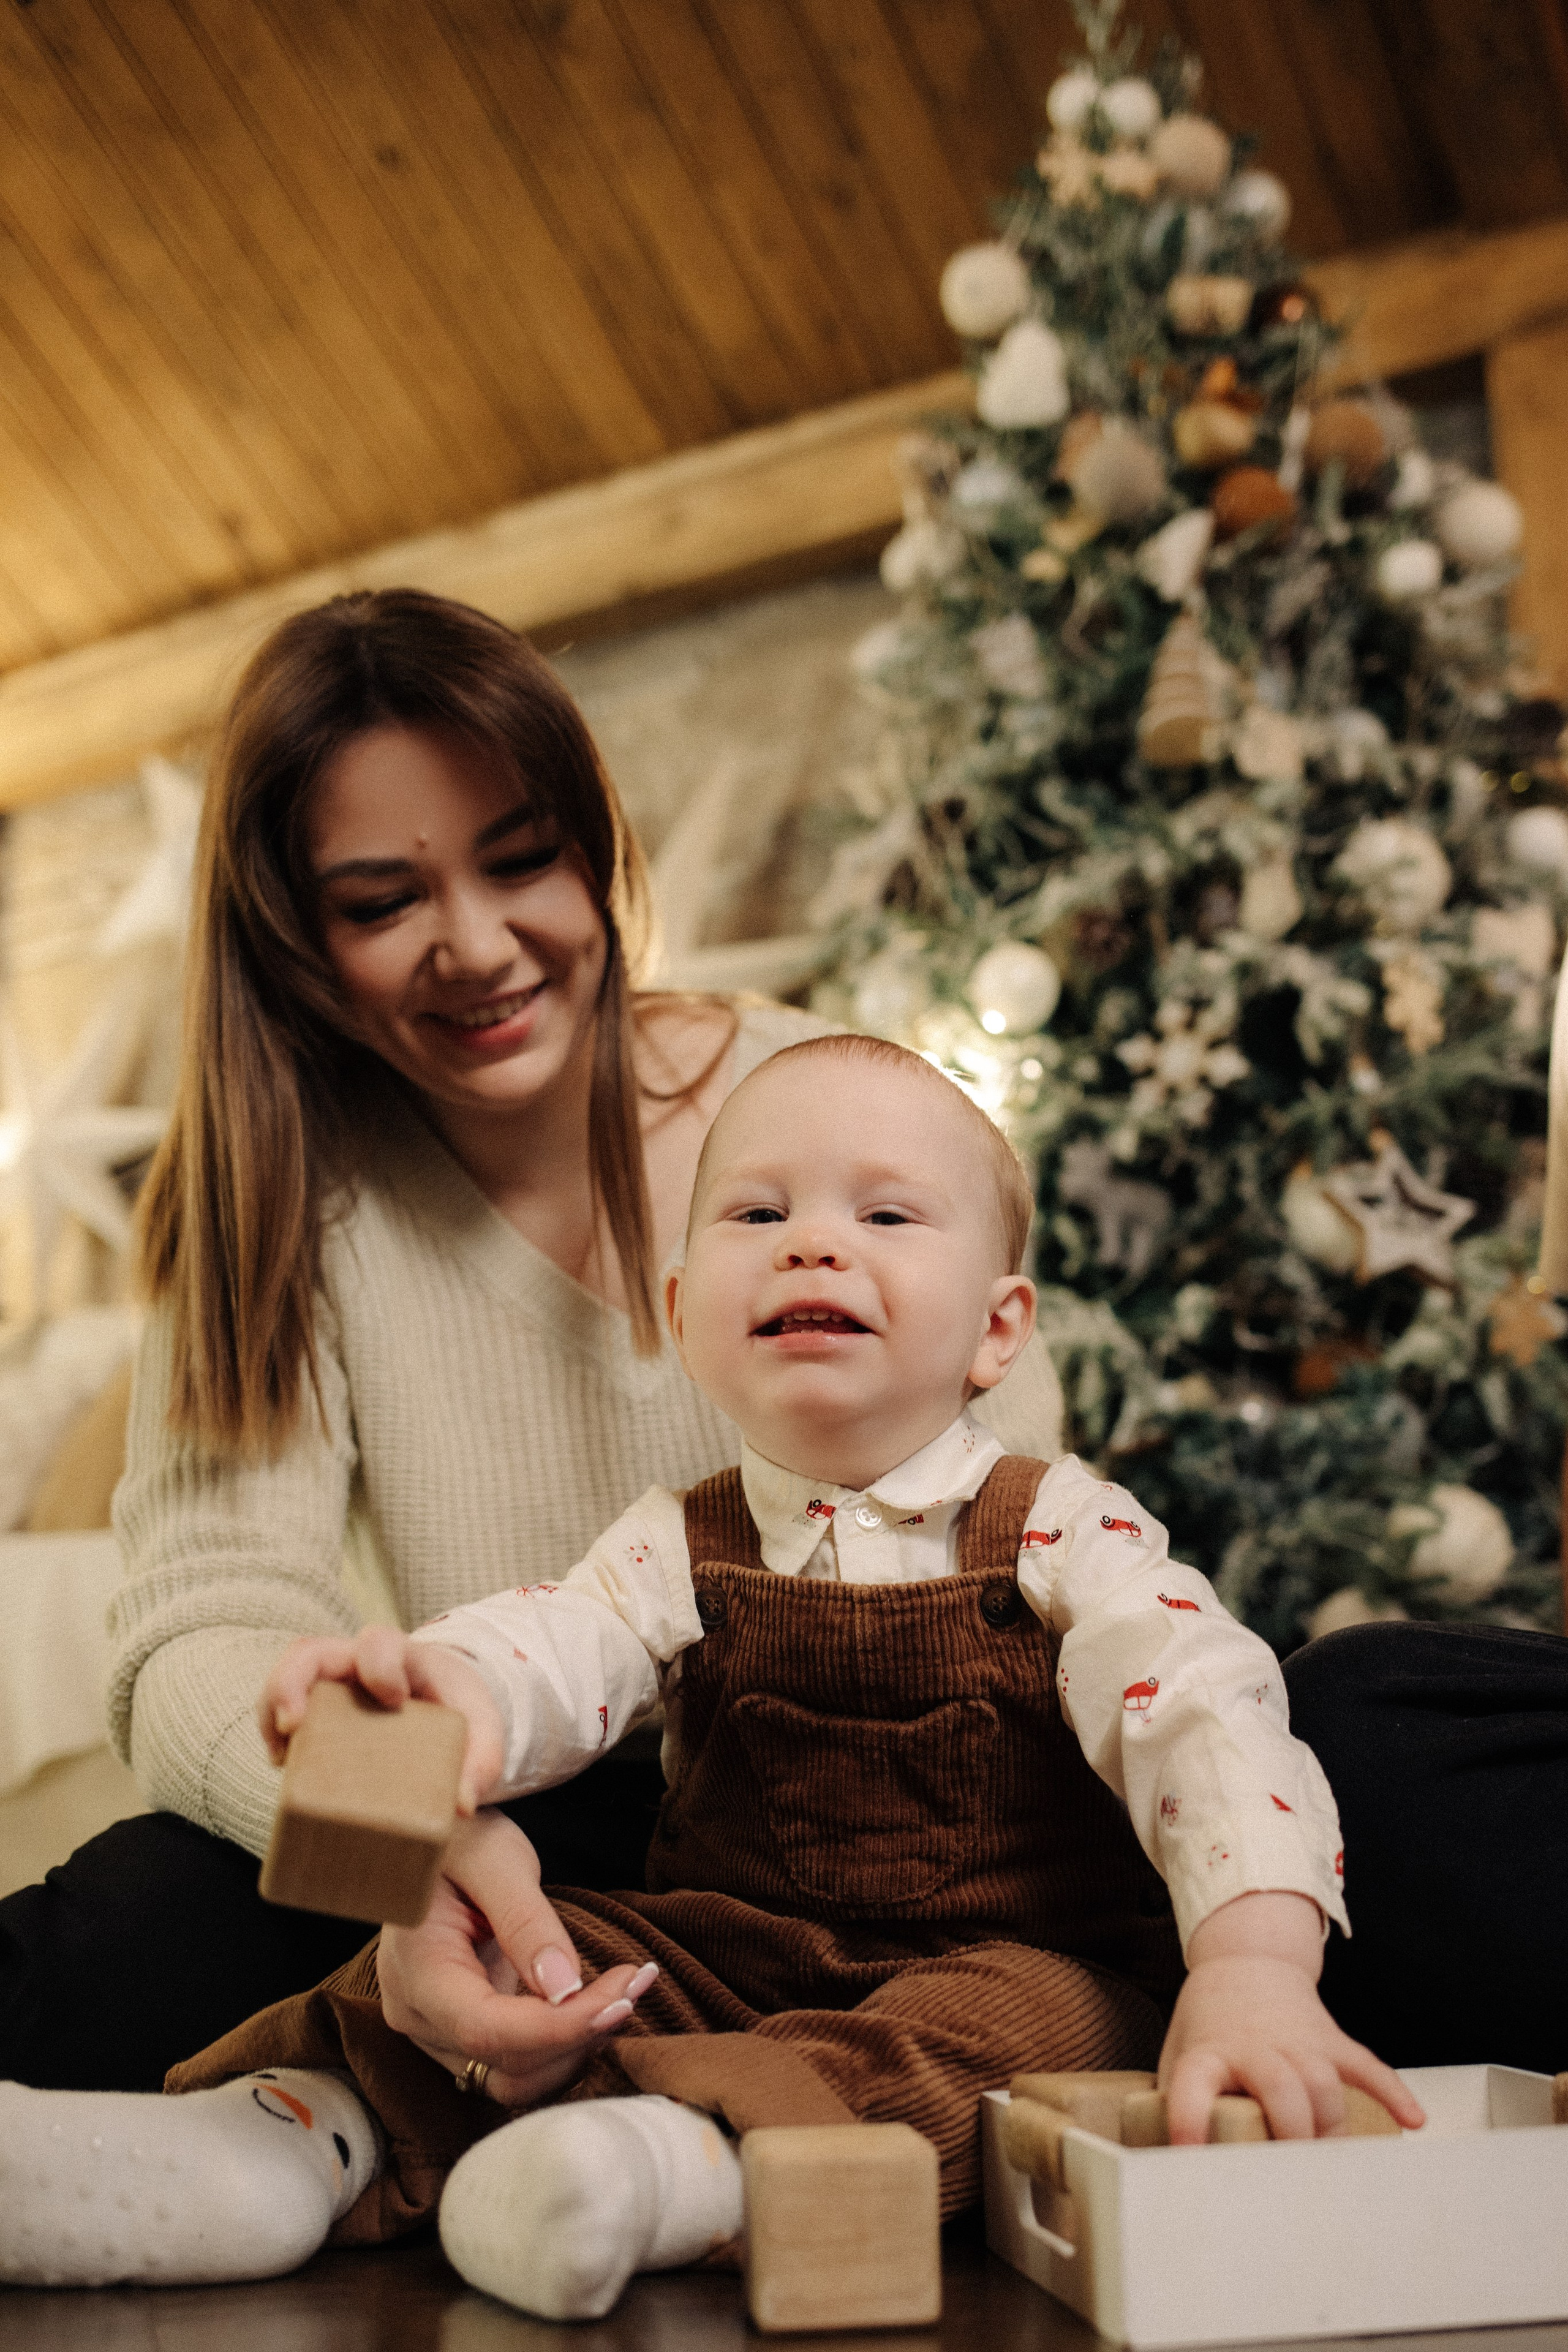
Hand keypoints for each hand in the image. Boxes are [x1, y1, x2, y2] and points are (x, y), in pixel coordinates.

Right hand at [259, 1626, 506, 1812]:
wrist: (445, 1704)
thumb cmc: (460, 1713)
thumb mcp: (483, 1733)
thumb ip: (482, 1764)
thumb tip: (462, 1805)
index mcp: (404, 1658)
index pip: (381, 1642)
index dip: (379, 1665)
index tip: (391, 1699)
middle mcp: (359, 1661)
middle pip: (312, 1650)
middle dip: (293, 1680)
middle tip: (294, 1724)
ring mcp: (332, 1680)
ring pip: (288, 1674)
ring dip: (273, 1707)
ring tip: (279, 1754)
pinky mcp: (315, 1705)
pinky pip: (282, 1703)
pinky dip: (273, 1729)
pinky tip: (282, 1762)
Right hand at [378, 1810, 656, 2106]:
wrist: (440, 1839)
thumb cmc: (462, 1836)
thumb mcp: (494, 1857)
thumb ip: (525, 1921)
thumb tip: (564, 1988)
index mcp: (414, 1967)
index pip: (485, 2028)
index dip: (557, 2028)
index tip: (620, 2000)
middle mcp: (417, 2014)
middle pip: (503, 2061)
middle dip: (580, 2032)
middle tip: (638, 1981)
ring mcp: (436, 2030)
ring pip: (513, 2077)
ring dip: (577, 2047)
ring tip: (626, 1993)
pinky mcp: (463, 2032)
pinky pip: (516, 2063)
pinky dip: (563, 2046)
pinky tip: (599, 2006)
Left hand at [1159, 1891, 1425, 2143]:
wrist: (1244, 1959)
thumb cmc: (1210, 2023)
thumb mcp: (1180, 2054)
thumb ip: (1176, 2105)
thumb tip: (1173, 2169)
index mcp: (1209, 2051)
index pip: (1192, 2082)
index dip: (1189, 2117)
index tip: (1189, 2151)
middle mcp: (1255, 2046)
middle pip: (1279, 2087)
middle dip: (1290, 2136)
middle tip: (1290, 2176)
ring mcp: (1298, 2041)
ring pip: (1324, 2083)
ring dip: (1331, 2129)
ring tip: (1330, 2169)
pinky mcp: (1331, 2041)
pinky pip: (1367, 2066)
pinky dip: (1393, 2093)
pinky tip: (1410, 2121)